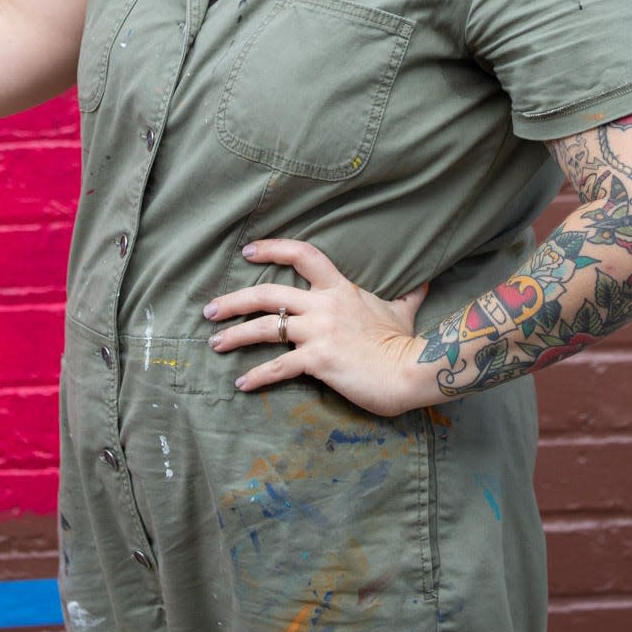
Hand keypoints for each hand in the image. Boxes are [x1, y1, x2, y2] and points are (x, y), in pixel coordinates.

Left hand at [203, 237, 433, 417]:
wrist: (411, 370)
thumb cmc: (404, 342)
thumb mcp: (402, 310)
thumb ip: (406, 294)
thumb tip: (423, 282)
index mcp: (338, 288)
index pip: (302, 254)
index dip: (272, 248)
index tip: (247, 251)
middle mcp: (323, 305)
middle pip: (267, 292)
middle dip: (233, 301)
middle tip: (208, 310)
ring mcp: (319, 332)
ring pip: (266, 327)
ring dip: (235, 336)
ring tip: (214, 344)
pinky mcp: (318, 360)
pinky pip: (279, 366)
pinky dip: (257, 376)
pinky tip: (241, 383)